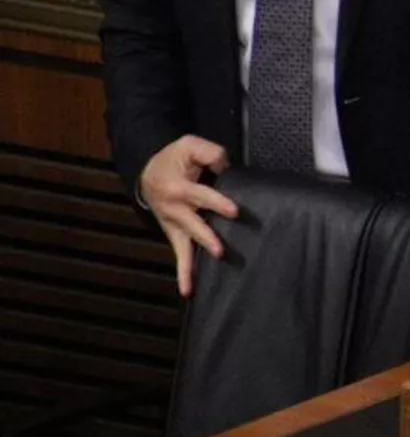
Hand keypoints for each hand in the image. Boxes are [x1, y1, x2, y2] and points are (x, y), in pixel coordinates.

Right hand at [139, 135, 237, 296]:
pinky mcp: (174, 234)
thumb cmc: (174, 158)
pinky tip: (187, 291)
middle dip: (206, 237)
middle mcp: (174, 209)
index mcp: (178, 187)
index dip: (217, 202)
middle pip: (192, 224)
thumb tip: (226, 167)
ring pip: (183, 244)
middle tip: (220, 250)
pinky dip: (182, 273)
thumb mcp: (189, 145)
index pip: (201, 196)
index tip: (234, 211)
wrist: (147, 172)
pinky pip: (178, 254)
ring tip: (194, 282)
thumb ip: (210, 153)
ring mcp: (173, 224)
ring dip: (190, 263)